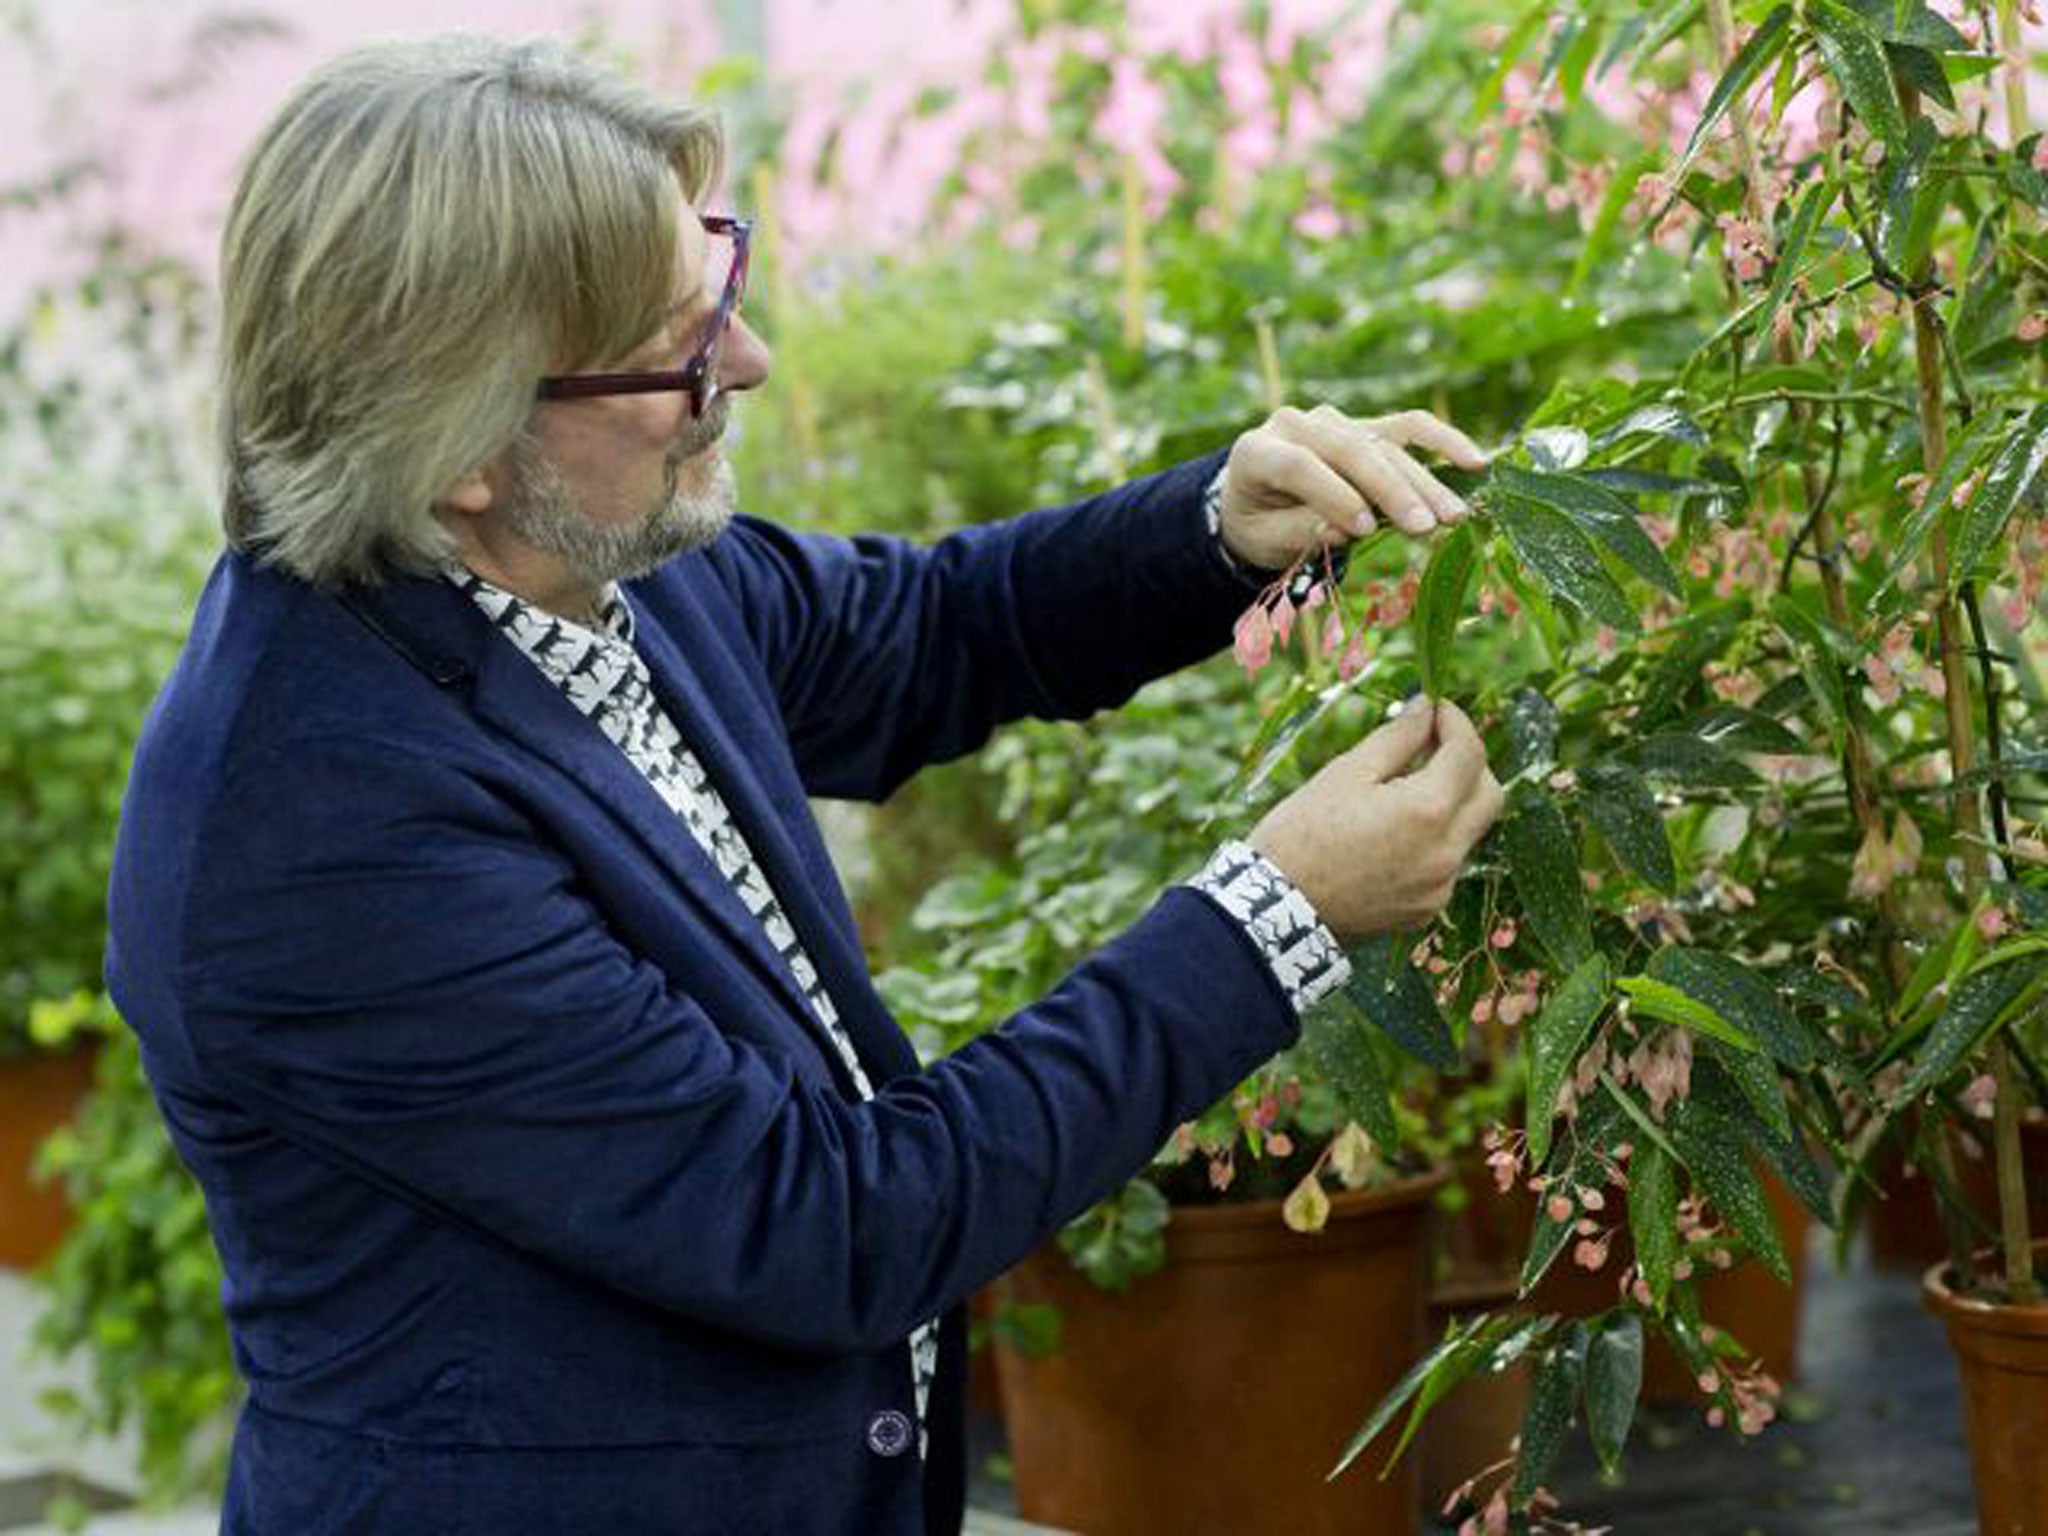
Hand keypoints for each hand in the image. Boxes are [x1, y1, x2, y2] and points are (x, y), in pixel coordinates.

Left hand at [1216, 404, 1487, 572]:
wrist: (1256, 497)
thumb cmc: (1259, 523)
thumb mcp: (1263, 539)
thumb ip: (1299, 531)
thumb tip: (1348, 530)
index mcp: (1257, 451)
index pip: (1300, 465)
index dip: (1334, 495)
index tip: (1365, 530)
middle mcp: (1297, 425)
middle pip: (1350, 450)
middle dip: (1391, 490)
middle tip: (1426, 526)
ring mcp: (1334, 420)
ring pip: (1384, 444)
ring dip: (1423, 480)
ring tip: (1454, 514)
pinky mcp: (1366, 425)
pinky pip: (1408, 427)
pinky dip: (1442, 441)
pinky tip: (1474, 462)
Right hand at [1249, 698, 1503, 938]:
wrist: (1275, 907)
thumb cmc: (1302, 832)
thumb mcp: (1347, 772)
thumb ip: (1397, 737)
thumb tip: (1424, 709)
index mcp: (1427, 810)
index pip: (1468, 753)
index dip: (1455, 722)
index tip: (1435, 709)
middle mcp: (1446, 852)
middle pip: (1490, 794)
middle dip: (1469, 763)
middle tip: (1433, 746)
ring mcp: (1439, 886)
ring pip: (1469, 831)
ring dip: (1450, 803)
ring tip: (1403, 792)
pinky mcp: (1427, 909)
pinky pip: (1446, 863)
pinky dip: (1432, 840)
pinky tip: (1392, 836)